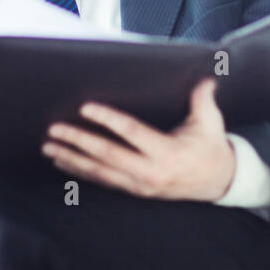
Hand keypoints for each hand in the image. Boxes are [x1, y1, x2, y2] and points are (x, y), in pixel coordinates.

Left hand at [42, 78, 235, 201]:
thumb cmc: (212, 147)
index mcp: (168, 153)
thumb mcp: (211, 122)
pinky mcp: (136, 191)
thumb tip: (205, 77)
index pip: (131, 133)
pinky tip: (63, 163)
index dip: (108, 120)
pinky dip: (81, 172)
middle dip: (79, 141)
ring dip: (72, 159)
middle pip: (108, 155)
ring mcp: (141, 185)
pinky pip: (103, 182)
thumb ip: (203, 99)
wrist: (220, 183)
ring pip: (100, 172)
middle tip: (55, 129)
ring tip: (49, 147)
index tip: (86, 108)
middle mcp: (151, 173)